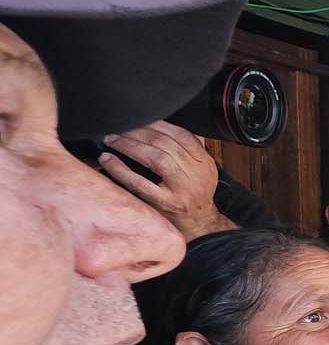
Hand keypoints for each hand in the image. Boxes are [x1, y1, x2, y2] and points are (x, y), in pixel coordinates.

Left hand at [97, 121, 232, 240]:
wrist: (201, 227)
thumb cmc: (194, 197)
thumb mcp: (201, 170)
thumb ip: (189, 149)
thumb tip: (167, 126)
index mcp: (204, 162)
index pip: (182, 134)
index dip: (158, 123)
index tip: (139, 117)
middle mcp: (196, 173)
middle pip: (167, 143)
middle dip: (140, 131)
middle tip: (119, 127)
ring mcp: (182, 189)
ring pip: (157, 158)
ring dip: (130, 145)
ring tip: (112, 140)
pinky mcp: (167, 204)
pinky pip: (140, 184)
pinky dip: (121, 170)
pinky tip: (108, 160)